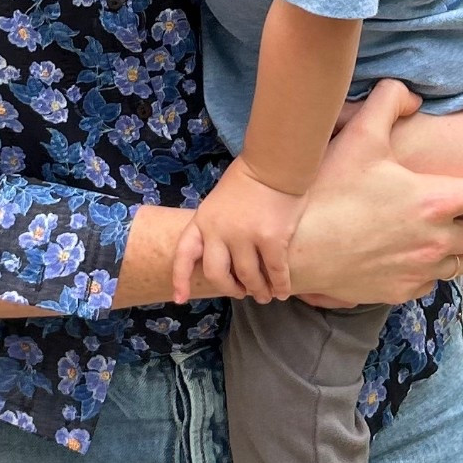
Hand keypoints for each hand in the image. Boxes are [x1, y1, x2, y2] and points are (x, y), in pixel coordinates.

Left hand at [173, 156, 307, 304]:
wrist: (274, 164)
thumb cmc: (247, 180)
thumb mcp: (217, 202)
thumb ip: (215, 227)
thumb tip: (224, 257)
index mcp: (203, 221)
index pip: (184, 254)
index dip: (180, 278)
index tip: (180, 298)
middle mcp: (219, 232)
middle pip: (217, 275)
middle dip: (229, 289)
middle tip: (241, 293)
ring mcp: (245, 237)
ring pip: (249, 278)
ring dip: (257, 290)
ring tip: (265, 295)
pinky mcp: (272, 240)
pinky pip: (275, 272)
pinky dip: (279, 286)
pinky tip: (283, 292)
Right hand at [290, 81, 462, 303]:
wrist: (291, 249)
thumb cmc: (324, 192)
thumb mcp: (358, 136)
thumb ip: (389, 102)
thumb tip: (411, 93)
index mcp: (436, 201)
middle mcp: (436, 241)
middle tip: (459, 202)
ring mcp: (419, 270)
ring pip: (462, 261)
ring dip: (457, 244)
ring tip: (435, 228)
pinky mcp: (399, 292)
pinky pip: (432, 282)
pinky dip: (430, 267)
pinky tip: (408, 251)